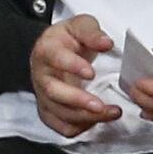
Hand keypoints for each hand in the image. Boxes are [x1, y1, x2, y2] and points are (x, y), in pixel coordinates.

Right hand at [31, 14, 118, 138]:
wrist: (55, 51)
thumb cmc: (69, 39)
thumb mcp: (80, 26)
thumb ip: (92, 32)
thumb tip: (106, 43)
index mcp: (46, 50)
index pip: (55, 59)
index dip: (71, 66)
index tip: (91, 72)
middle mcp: (41, 75)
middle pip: (53, 92)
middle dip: (77, 101)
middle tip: (100, 106)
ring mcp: (43, 96)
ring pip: (58, 113)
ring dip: (85, 117)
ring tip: (112, 112)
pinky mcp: (49, 111)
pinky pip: (60, 126)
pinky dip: (79, 128)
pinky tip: (96, 120)